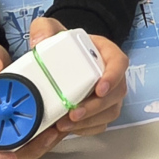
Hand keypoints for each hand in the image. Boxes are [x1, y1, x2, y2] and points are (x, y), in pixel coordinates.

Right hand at [0, 28, 61, 158]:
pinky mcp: (22, 120)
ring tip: (62, 127)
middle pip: (7, 154)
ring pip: (25, 148)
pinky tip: (62, 120)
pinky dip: (48, 131)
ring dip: (44, 143)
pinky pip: (35, 134)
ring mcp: (8, 125)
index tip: (10, 156)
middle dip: (31, 149)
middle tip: (51, 134)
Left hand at [29, 17, 129, 139]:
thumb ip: (43, 29)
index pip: (120, 63)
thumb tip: (38, 43)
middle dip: (96, 107)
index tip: (99, 88)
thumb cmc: (61, 44)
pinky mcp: (99, 111)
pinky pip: (100, 124)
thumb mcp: (50, 30)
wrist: (59, 59)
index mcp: (106, 53)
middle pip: (116, 93)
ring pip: (110, 111)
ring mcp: (107, 94)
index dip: (113, 77)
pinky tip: (68, 129)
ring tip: (65, 125)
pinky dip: (85, 129)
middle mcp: (111, 74)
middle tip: (74, 113)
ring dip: (90, 121)